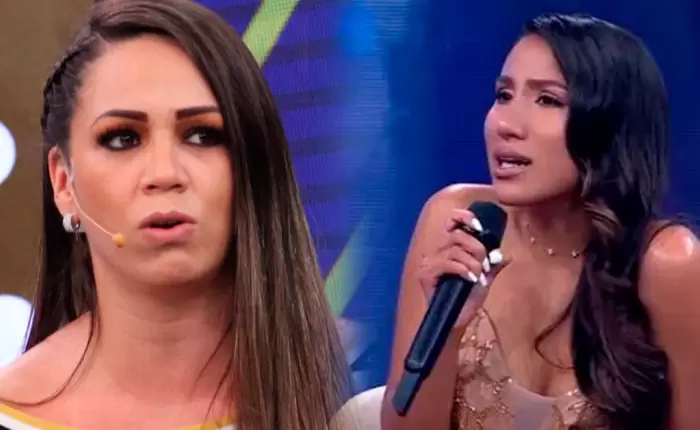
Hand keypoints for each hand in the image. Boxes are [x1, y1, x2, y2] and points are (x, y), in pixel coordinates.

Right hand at [416, 208, 506, 329]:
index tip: (479, 227)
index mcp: (449, 248)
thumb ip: (493, 266)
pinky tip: (471, 279)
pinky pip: (448, 263)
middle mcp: (436, 251)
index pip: (452, 221)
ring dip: (473, 262)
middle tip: (485, 265)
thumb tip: (505, 255)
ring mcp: (429, 262)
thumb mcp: (485, 280)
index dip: (465, 217)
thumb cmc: (467, 301)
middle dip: (477, 248)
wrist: (456, 323)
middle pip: (458, 235)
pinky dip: (463, 269)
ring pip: (454, 249)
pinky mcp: (426, 274)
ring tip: (478, 276)